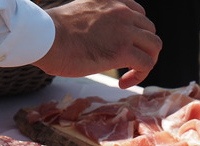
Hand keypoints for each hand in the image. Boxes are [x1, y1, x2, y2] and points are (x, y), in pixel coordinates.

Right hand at [32, 0, 161, 88]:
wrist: (45, 37)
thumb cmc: (52, 31)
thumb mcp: (80, 13)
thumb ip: (95, 19)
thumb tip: (95, 36)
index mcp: (112, 0)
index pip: (138, 14)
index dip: (135, 34)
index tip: (124, 48)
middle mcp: (122, 11)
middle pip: (149, 31)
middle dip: (142, 49)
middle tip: (127, 65)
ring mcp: (125, 30)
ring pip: (154, 47)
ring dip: (145, 63)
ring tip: (129, 75)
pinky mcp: (123, 51)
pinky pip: (146, 64)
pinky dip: (139, 76)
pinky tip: (122, 83)